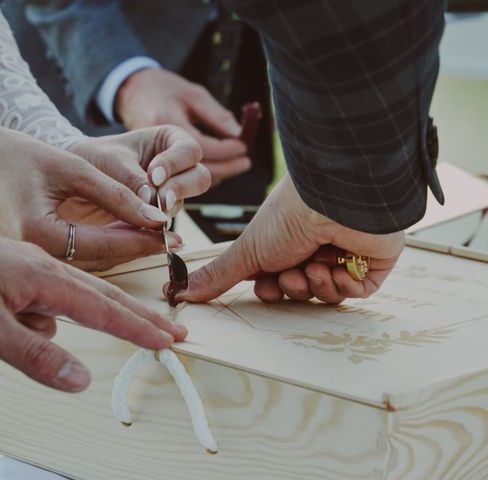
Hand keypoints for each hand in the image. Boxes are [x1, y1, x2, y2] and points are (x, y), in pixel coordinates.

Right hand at [0, 124, 181, 271]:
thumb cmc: (19, 156)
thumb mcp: (73, 167)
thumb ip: (117, 194)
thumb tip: (156, 217)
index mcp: (38, 234)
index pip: (104, 244)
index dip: (141, 239)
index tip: (172, 235)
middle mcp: (32, 256)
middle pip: (99, 261)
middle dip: (137, 249)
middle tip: (171, 240)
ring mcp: (29, 260)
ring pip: (90, 264)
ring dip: (122, 251)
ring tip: (154, 237)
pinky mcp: (32, 256)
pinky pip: (75, 258)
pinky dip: (103, 249)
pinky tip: (125, 236)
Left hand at [0, 203, 186, 391]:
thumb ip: (35, 355)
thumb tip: (82, 380)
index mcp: (45, 276)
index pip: (104, 307)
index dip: (139, 326)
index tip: (170, 338)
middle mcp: (42, 269)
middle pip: (98, 297)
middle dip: (133, 318)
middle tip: (168, 332)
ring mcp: (24, 272)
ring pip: (52, 310)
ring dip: (32, 336)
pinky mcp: (7, 280)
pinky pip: (24, 311)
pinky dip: (9, 330)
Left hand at [67, 126, 209, 217]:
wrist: (74, 179)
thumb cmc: (95, 157)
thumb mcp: (112, 161)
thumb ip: (133, 179)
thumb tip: (153, 201)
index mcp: (169, 140)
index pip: (189, 151)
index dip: (175, 164)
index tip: (154, 176)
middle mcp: (176, 166)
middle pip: (199, 178)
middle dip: (179, 189)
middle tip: (159, 200)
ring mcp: (170, 190)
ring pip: (185, 200)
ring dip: (166, 207)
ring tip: (143, 210)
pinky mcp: (159, 211)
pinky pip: (168, 219)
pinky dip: (155, 222)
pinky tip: (138, 222)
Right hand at [116, 69, 249, 186]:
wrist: (129, 92)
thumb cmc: (162, 88)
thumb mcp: (192, 95)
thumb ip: (216, 117)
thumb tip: (240, 135)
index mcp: (165, 124)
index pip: (201, 148)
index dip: (226, 150)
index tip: (244, 147)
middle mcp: (155, 147)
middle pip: (196, 170)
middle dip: (225, 168)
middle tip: (245, 161)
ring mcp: (149, 161)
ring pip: (189, 181)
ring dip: (215, 175)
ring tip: (235, 163)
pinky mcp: (150, 169)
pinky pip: (179, 180)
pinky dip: (199, 175)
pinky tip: (215, 165)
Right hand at [175, 175, 404, 304]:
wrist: (334, 201)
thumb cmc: (289, 217)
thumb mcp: (247, 250)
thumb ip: (219, 275)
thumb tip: (179, 292)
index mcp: (289, 242)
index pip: (279, 280)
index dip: (273, 291)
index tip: (268, 287)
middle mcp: (316, 247)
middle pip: (302, 290)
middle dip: (293, 288)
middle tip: (291, 275)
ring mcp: (346, 254)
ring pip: (328, 293)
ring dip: (316, 285)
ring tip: (315, 266)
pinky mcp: (374, 262)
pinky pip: (358, 291)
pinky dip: (344, 286)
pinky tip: (337, 268)